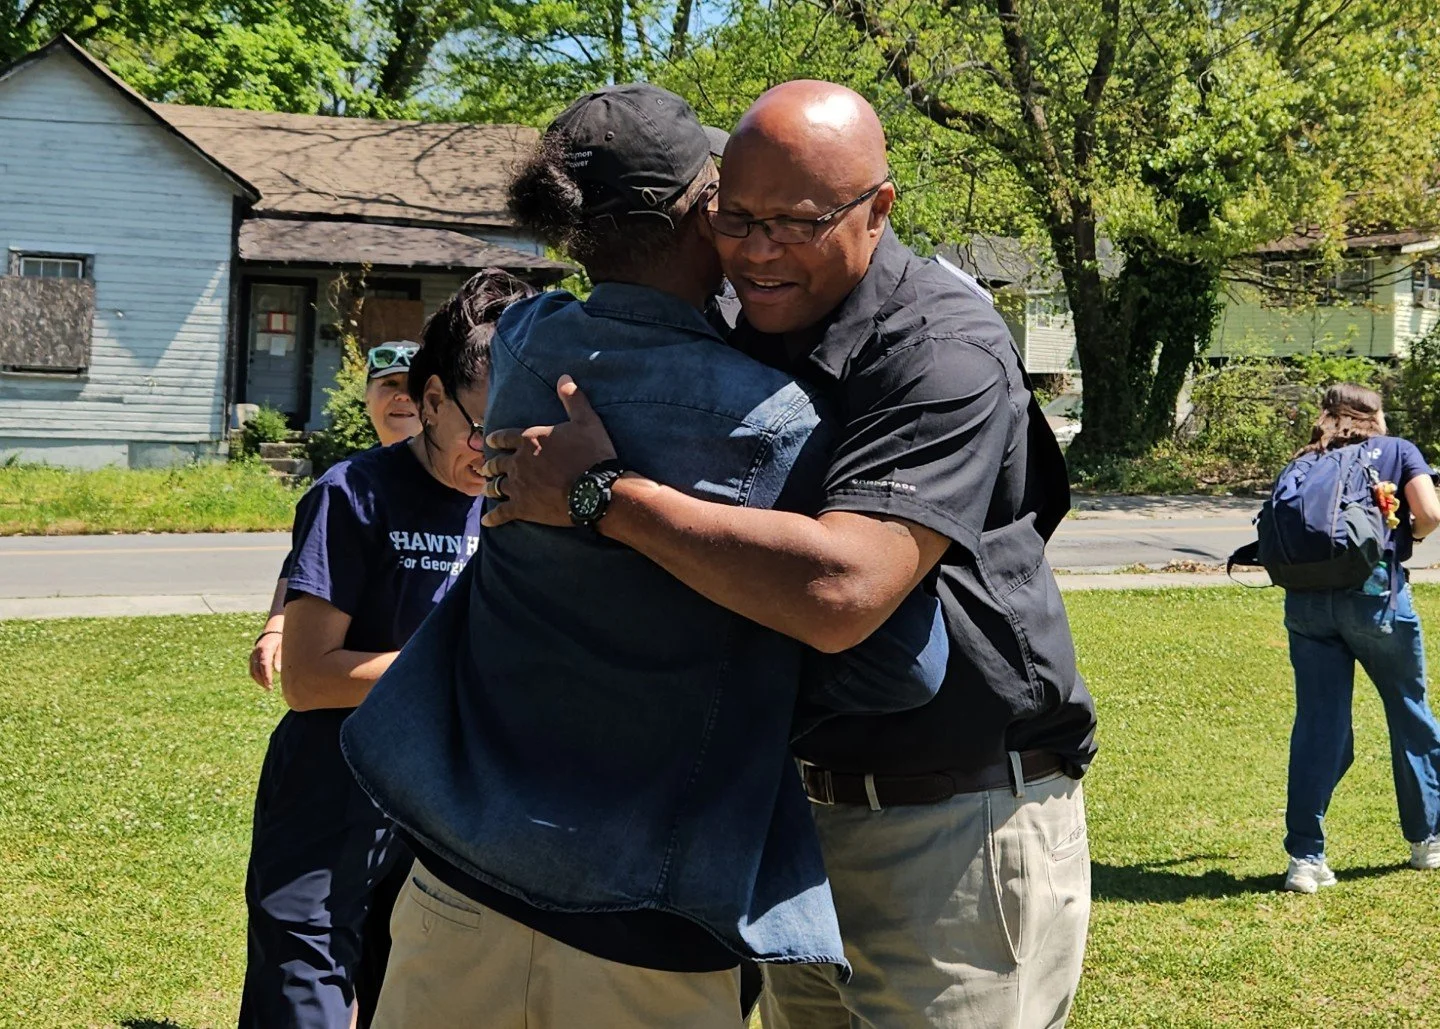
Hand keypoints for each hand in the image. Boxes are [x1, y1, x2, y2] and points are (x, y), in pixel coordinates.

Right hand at [249, 628, 282, 689]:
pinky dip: (256, 677)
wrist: (272, 631)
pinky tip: (263, 682)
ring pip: (253, 671)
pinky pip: (252, 669)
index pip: (264, 665)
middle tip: (270, 688)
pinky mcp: (252, 658)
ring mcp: (253, 655)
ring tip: (267, 687)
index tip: (270, 684)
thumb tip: (278, 670)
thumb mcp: (282, 646)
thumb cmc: (280, 639)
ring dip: (259, 680)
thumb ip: (279, 657)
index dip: (266, 675)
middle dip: (262, 680)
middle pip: (257, 669)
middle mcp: (257, 653)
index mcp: (265, 649)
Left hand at [481, 375, 617, 528]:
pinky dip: (493, 517)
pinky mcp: (522, 508)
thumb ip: (572, 398)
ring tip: (487, 489)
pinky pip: (502, 513)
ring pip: (496, 486)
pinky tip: (487, 521)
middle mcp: (519, 461)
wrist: (596, 489)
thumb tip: (564, 376)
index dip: (496, 439)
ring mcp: (518, 485)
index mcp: (530, 439)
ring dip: (490, 487)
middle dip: (491, 465)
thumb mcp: (586, 420)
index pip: (505, 437)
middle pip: (498, 463)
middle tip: (486, 468)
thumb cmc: (592, 454)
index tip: (490, 442)